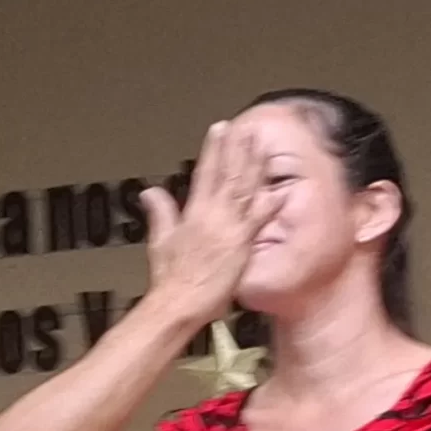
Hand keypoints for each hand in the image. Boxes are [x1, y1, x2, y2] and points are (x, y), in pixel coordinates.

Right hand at [142, 121, 285, 328]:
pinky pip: (259, 219)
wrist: (180, 301)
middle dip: (237, 149)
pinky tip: (279, 189)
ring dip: (254, 166)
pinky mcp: (242, 245)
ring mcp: (229, 228)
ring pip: (244, 189)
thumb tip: (151, 192)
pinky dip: (269, 203)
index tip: (220, 129)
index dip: (214, 148)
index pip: (205, 171)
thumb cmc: (170, 278)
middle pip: (228, 174)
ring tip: (261, 146)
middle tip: (247, 129)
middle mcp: (213, 215)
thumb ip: (161, 212)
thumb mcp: (160, 239)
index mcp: (193, 211)